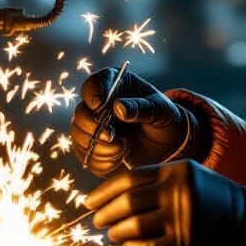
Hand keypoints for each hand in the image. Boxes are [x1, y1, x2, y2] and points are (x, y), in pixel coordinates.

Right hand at [70, 68, 194, 175]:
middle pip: (80, 112)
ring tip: (123, 148)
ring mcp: (94, 125)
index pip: (94, 84)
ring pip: (79, 135)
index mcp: (115, 85)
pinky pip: (86, 155)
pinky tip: (119, 159)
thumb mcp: (160, 109)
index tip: (99, 106)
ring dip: (99, 147)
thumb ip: (141, 107)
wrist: (167, 142)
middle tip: (112, 136)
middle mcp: (100, 104)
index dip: (93, 94)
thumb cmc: (164, 117)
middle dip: (94, 127)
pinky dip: (101, 160)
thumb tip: (118, 107)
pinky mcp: (94, 146)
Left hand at [85, 159, 245, 245]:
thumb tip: (117, 198)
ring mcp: (181, 216)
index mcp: (176, 170)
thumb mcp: (190, 177)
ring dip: (118, 232)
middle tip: (98, 221)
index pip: (129, 178)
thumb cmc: (216, 199)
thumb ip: (159, 182)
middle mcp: (177, 190)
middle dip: (105, 213)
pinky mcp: (186, 240)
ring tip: (114, 234)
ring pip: (133, 226)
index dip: (104, 191)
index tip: (90, 201)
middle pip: (127, 202)